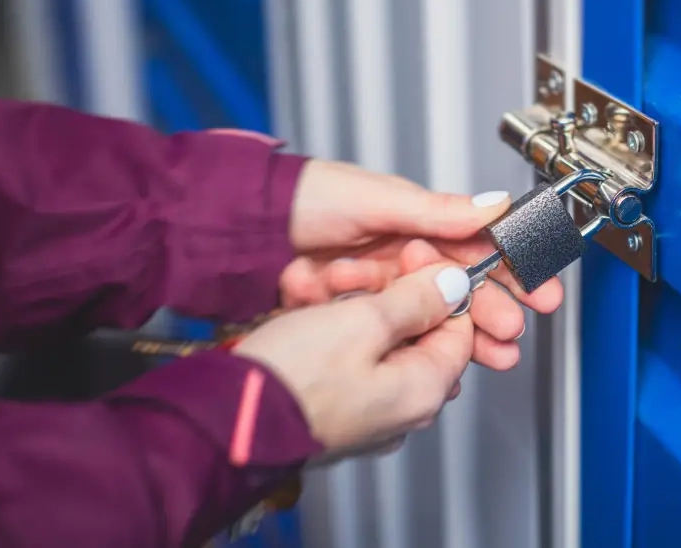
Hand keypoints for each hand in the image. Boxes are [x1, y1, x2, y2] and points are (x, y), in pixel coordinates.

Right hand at [233, 255, 473, 455]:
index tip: (412, 254)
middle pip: (415, 332)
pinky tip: (302, 311)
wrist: (220, 424)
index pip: (460, 328)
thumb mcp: (362, 322)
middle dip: (384, 291)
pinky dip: (329, 329)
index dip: (439, 284)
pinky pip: (345, 359)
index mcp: (423, 391)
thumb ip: (415, 301)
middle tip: (347, 271)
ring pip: (374, 340)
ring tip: (313, 288)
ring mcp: (366, 413)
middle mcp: (401, 409)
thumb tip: (453, 286)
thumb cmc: (289, 379)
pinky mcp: (332, 410)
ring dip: (349, 305)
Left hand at [283, 160, 564, 369]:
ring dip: (471, 337)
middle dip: (494, 311)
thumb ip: (437, 210)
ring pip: (442, 316)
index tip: (542, 291)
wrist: (249, 230)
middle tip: (513, 331)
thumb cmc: (309, 197)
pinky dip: (429, 349)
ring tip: (496, 356)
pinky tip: (450, 363)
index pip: (481, 248)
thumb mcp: (378, 200)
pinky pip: (406, 334)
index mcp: (420, 222)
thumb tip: (495, 204)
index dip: (516, 270)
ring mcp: (388, 288)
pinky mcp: (365, 314)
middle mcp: (408, 256)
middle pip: (465, 289)